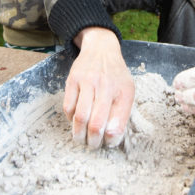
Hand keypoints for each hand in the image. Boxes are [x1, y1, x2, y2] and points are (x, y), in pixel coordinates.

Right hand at [63, 27, 133, 148]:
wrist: (101, 49)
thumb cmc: (115, 75)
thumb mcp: (127, 90)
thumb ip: (122, 113)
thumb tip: (111, 138)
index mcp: (123, 91)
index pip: (117, 124)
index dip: (110, 139)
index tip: (107, 143)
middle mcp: (106, 86)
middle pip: (96, 123)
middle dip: (93, 141)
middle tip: (92, 145)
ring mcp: (87, 82)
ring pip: (80, 117)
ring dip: (79, 134)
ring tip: (80, 139)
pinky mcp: (72, 80)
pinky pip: (68, 107)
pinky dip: (70, 118)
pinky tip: (75, 119)